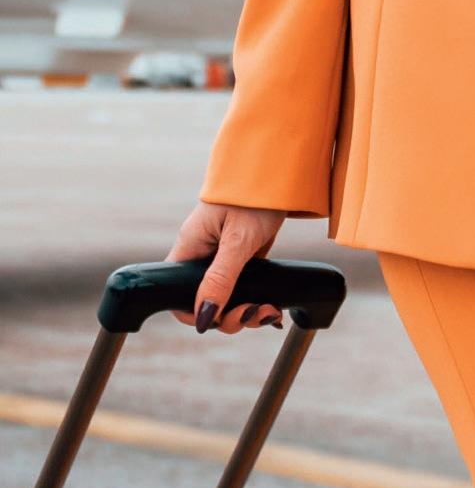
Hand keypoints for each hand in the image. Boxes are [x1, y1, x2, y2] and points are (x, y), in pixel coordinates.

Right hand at [166, 201, 286, 333]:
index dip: (198, 315)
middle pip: (206, 302)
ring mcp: (222, 256)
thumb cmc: (255, 197)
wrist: (281, 170)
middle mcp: (203, 255)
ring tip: (270, 311)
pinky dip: (255, 298)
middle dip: (230, 316)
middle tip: (258, 314)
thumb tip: (204, 317)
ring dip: (247, 310)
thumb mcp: (238, 240)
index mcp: (190, 250)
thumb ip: (220, 279)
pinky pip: (243, 286)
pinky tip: (271, 305)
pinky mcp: (243, 255)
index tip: (223, 318)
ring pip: (227, 297)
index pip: (179, 297)